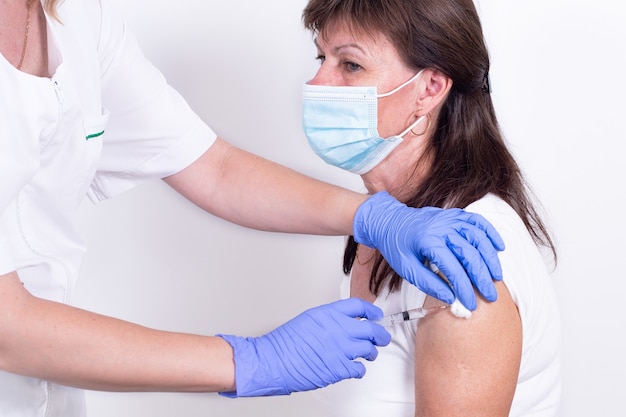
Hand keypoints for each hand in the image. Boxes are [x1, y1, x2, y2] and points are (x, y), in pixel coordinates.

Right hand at [217, 298, 390, 396]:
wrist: (274, 361)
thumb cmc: (286, 343)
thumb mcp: (308, 320)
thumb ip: (329, 320)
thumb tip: (343, 324)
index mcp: (329, 314)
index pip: (359, 307)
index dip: (371, 311)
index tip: (376, 315)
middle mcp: (338, 329)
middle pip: (371, 329)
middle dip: (380, 335)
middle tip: (382, 337)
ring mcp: (341, 349)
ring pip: (369, 349)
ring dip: (371, 352)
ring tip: (368, 354)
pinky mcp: (340, 368)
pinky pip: (359, 368)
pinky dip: (359, 369)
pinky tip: (354, 368)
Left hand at [353, 191, 504, 309]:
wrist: (390, 221)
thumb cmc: (397, 247)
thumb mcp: (406, 269)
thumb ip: (428, 284)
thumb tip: (450, 298)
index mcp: (428, 241)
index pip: (453, 269)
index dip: (464, 289)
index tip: (470, 304)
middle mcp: (442, 227)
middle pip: (470, 254)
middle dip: (482, 278)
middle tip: (490, 295)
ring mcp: (450, 218)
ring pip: (479, 238)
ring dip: (490, 258)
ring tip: (496, 277)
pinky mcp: (455, 214)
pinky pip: (478, 222)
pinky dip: (491, 234)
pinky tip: (499, 248)